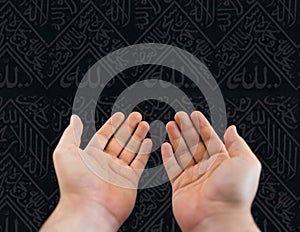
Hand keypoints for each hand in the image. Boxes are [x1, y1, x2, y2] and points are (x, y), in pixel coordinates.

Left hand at [41, 112, 151, 231]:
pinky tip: (148, 142)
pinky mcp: (130, 180)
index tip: (120, 116)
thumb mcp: (65, 153)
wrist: (90, 209)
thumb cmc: (75, 184)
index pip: (104, 136)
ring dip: (138, 136)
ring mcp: (118, 171)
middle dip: (129, 127)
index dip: (112, 125)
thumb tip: (74, 119)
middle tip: (137, 116)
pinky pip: (139, 163)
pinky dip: (144, 152)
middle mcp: (105, 163)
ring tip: (145, 125)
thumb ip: (72, 134)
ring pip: (131, 149)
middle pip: (120, 140)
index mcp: (91, 156)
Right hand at [161, 111, 260, 231]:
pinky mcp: (180, 185)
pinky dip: (168, 156)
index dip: (202, 126)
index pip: (210, 139)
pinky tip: (165, 146)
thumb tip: (232, 130)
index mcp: (223, 162)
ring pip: (182, 152)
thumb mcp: (245, 162)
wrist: (217, 218)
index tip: (195, 115)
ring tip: (170, 125)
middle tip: (179, 116)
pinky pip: (172, 167)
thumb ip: (238, 144)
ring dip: (176, 137)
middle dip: (187, 128)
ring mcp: (193, 177)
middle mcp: (207, 168)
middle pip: (194, 143)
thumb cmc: (234, 193)